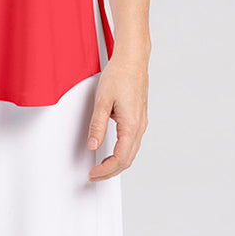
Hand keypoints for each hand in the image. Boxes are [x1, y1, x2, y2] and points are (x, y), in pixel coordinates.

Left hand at [86, 54, 148, 181]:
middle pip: (128, 160)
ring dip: (117, 164)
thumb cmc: (119, 75)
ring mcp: (141, 122)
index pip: (120, 159)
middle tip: (95, 175)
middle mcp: (139, 126)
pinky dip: (122, 153)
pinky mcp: (140, 117)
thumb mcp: (102, 100)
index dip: (106, 170)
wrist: (133, 59)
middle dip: (110, 172)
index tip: (93, 173)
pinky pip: (133, 143)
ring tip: (101, 167)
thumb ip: (97, 125)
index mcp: (131, 125)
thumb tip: (93, 145)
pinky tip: (112, 151)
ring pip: (131, 153)